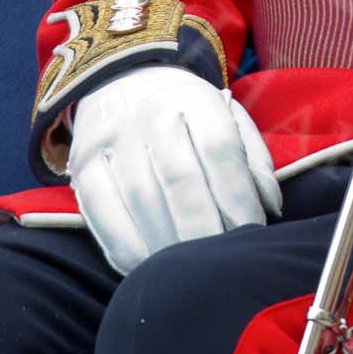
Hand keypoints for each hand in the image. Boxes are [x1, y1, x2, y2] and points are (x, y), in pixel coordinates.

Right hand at [67, 66, 281, 274]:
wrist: (123, 81)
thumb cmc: (188, 115)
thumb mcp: (227, 118)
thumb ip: (253, 160)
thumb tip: (269, 207)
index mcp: (195, 99)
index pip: (219, 149)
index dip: (237, 197)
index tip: (250, 233)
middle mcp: (151, 114)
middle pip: (180, 179)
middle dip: (205, 230)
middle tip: (221, 266)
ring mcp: (113, 139)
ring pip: (142, 200)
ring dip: (168, 245)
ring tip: (189, 273)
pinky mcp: (83, 165)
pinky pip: (102, 214)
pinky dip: (126, 248)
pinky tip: (148, 268)